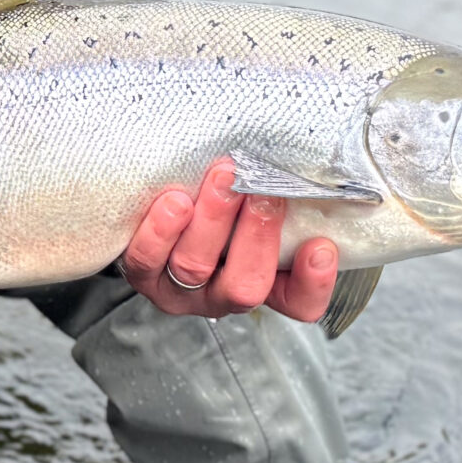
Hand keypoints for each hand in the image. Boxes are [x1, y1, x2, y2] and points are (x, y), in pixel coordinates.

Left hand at [121, 158, 339, 321]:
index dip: (313, 283)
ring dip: (212, 221)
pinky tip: (175, 202)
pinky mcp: (142, 272)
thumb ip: (282, 189)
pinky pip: (147, 261)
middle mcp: (223, 292)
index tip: (320, 247)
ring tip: (223, 178)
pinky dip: (161, 232)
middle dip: (256, 237)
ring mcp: (180, 288)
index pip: (299, 302)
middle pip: (246, 287)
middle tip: (261, 192)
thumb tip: (309, 160)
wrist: (158, 191)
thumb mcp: (257, 194)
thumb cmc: (222, 192)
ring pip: (196, 267)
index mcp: (264, 281)